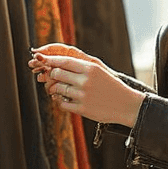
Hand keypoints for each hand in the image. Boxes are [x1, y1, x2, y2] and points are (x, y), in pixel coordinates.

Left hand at [28, 48, 144, 126]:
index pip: (64, 61)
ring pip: (57, 88)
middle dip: (52, 75)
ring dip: (53, 89)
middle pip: (57, 73)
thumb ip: (81, 68)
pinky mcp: (82, 109)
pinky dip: (60, 101)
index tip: (41, 59)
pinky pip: (62, 103)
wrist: (127, 105)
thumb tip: (58, 64)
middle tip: (52, 78)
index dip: (50, 60)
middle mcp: (85, 81)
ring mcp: (83, 95)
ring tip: (57, 90)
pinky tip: (65, 99)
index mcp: (90, 69)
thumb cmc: (112, 87)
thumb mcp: (99, 72)